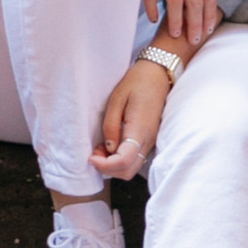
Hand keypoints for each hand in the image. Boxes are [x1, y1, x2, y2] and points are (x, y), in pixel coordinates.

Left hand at [91, 57, 173, 183]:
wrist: (157, 75)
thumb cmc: (136, 83)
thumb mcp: (116, 100)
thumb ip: (111, 126)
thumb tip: (108, 148)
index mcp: (140, 130)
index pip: (124, 161)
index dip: (105, 165)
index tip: (91, 156)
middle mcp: (148, 141)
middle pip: (127, 171)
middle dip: (107, 169)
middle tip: (94, 153)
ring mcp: (150, 142)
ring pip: (131, 168)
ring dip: (113, 165)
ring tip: (101, 148)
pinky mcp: (149, 140)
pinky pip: (134, 159)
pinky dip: (120, 160)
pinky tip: (111, 145)